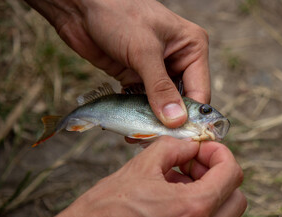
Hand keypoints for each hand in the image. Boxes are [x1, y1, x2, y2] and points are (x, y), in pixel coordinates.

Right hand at [21, 137, 245, 216]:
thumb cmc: (106, 208)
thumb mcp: (142, 165)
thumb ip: (175, 147)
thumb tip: (191, 144)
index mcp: (193, 208)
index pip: (231, 172)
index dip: (219, 152)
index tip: (201, 148)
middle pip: (236, 196)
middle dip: (218, 172)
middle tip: (192, 163)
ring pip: (223, 212)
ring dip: (208, 189)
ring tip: (177, 179)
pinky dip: (198, 206)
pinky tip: (171, 196)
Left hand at [24, 0, 210, 127]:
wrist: (81, 8)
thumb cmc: (118, 14)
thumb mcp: (143, 50)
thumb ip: (160, 87)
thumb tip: (176, 120)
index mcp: (191, 48)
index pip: (200, 90)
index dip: (191, 116)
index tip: (180, 137)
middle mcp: (178, 60)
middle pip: (181, 101)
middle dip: (170, 121)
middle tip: (155, 139)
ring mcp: (157, 71)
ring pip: (162, 105)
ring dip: (152, 120)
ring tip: (140, 136)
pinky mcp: (137, 77)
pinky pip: (143, 102)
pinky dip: (138, 114)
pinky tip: (131, 127)